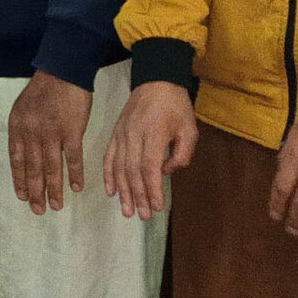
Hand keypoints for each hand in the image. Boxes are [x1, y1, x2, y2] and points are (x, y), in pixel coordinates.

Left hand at [7, 71, 93, 214]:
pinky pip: (73, 158)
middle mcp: (32, 133)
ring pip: (52, 167)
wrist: (63, 72)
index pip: (16, 160)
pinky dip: (75, 174)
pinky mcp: (72, 131)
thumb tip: (22, 155)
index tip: (23, 196)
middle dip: (35, 192)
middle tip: (38, 210)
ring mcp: (52, 133)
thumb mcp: (22, 109)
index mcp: (18, 128)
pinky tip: (76, 187)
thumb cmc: (43, 91)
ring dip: (54, 189)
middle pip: (33, 168)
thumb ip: (22, 132)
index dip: (20, 180)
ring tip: (56, 206)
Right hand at [103, 81, 199, 218]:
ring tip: (126, 210)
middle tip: (142, 216)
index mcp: (153, 134)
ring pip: (118, 167)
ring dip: (123, 191)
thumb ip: (182, 154)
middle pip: (132, 171)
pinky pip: (108, 156)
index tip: (156, 207)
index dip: (151, 189)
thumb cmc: (176, 107)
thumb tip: (165, 173)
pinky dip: (108, 175)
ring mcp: (121, 134)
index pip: (149, 167)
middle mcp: (133, 135)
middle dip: (137, 196)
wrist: (156, 82)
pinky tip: (111, 190)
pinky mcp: (115, 133)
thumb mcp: (189, 129)